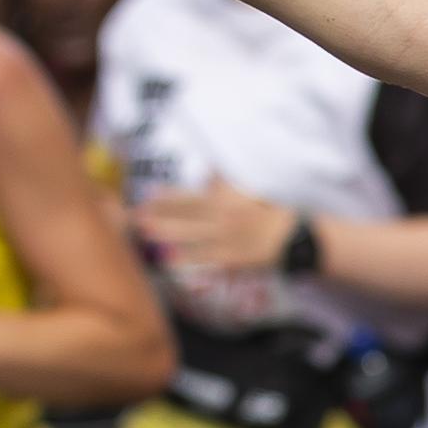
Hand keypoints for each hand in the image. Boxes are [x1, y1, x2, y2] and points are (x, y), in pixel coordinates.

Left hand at [134, 183, 300, 274]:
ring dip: (166, 235)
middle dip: (159, 215)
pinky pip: (205, 259)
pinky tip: (167, 259)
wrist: (292, 238)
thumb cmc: (269, 212)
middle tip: (135, 216)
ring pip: (191, 236)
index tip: (148, 195)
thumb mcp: (248, 191)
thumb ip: (225, 181)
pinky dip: (186, 259)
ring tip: (144, 233)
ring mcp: (226, 239)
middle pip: (185, 216)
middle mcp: (223, 218)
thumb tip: (210, 167)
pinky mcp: (231, 259)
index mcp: (225, 200)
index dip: (168, 197)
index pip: (191, 197)